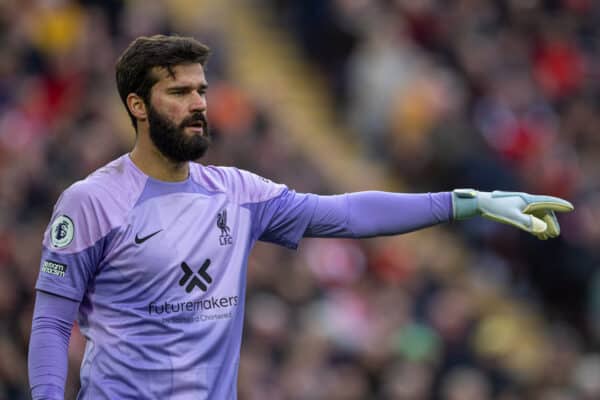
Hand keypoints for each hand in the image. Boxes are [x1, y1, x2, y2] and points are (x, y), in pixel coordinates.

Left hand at [452, 189, 573, 239]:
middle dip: (551, 222)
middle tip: (555, 234)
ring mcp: (520, 205)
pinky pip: (530, 217)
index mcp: (527, 200)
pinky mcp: (515, 209)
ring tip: (547, 237)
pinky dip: (535, 225)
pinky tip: (537, 235)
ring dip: (543, 225)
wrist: (480, 204)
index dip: (559, 205)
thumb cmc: (495, 209)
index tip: (570, 208)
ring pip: (537, 215)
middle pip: (544, 211)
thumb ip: (527, 223)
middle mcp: (526, 201)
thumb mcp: (511, 218)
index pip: (547, 202)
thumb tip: (543, 228)